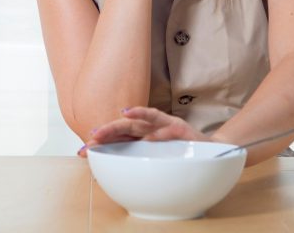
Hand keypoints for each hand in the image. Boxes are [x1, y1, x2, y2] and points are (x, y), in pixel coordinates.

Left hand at [77, 107, 207, 156]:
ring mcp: (165, 126)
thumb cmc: (180, 155)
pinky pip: (168, 128)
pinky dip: (158, 131)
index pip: (118, 137)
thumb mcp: (156, 160)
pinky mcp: (181, 128)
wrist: (211, 151)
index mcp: (143, 137)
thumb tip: (114, 173)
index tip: (82, 150)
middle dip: (107, 131)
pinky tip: (148, 135)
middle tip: (91, 137)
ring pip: (143, 121)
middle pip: (125, 126)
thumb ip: (138, 161)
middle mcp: (151, 128)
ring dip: (127, 123)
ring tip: (112, 125)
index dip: (100, 142)